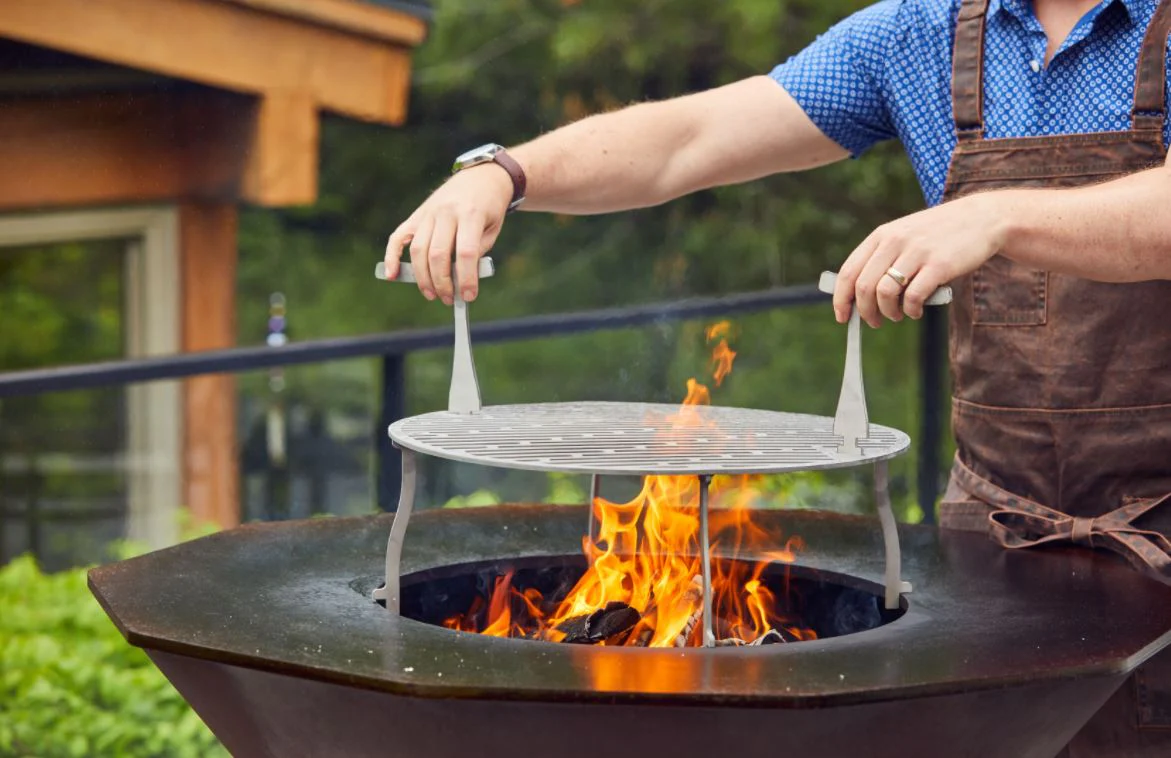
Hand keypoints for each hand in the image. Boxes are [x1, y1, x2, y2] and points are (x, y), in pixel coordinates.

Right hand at [384, 164, 513, 303]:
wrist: (479, 177)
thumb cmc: (489, 208)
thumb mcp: (492, 229)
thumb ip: (477, 252)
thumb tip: (459, 280)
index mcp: (470, 214)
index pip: (465, 253)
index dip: (466, 278)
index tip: (468, 297)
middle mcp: (446, 212)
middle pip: (438, 254)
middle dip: (442, 282)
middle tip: (448, 299)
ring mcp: (428, 213)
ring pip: (418, 250)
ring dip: (423, 277)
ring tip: (432, 294)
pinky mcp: (416, 216)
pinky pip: (398, 237)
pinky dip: (392, 257)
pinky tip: (392, 275)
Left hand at [832, 192, 1012, 326]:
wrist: (982, 218)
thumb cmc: (938, 234)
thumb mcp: (904, 236)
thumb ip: (882, 258)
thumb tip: (858, 296)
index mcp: (881, 235)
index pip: (849, 271)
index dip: (841, 299)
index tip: (842, 316)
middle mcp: (895, 241)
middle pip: (864, 287)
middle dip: (865, 312)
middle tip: (874, 322)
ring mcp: (917, 252)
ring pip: (885, 293)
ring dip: (888, 313)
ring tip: (898, 315)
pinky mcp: (939, 265)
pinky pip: (913, 297)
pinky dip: (911, 310)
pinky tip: (916, 311)